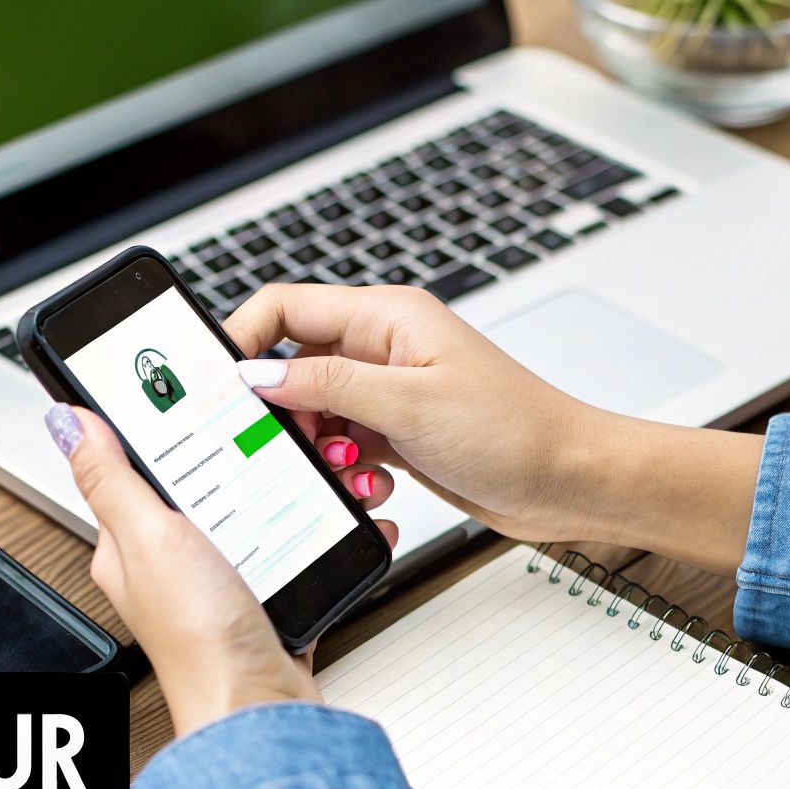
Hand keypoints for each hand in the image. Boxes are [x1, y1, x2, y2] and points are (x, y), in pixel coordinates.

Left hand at [43, 403, 323, 737]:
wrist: (261, 711)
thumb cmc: (199, 640)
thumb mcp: (148, 538)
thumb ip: (111, 478)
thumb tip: (65, 421)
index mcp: (130, 542)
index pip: (138, 463)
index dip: (168, 424)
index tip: (203, 389)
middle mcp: (173, 561)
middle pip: (207, 479)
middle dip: (247, 451)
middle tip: (282, 428)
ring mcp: (222, 579)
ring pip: (257, 507)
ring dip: (291, 486)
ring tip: (320, 467)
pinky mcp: (266, 597)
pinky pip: (295, 545)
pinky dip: (318, 526)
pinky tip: (337, 513)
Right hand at [224, 284, 763, 572]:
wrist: (572, 481)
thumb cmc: (519, 431)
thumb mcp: (410, 404)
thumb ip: (328, 384)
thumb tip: (260, 374)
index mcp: (385, 316)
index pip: (284, 306)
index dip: (242, 340)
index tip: (217, 385)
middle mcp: (382, 347)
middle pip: (292, 365)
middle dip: (285, 412)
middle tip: (296, 446)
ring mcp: (389, 391)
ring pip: (314, 412)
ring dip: (320, 448)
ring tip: (351, 468)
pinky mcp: (397, 430)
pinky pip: (343, 444)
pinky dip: (346, 468)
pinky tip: (374, 482)